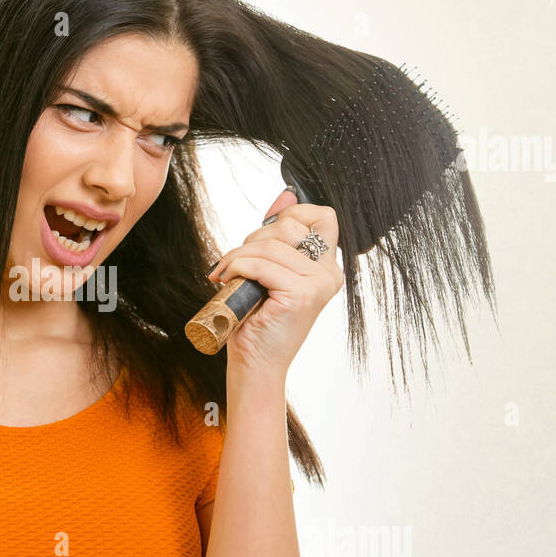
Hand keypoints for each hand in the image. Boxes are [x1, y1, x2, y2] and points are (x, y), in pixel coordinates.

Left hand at [206, 189, 343, 383]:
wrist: (255, 363)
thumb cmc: (257, 319)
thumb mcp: (269, 270)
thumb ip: (279, 237)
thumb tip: (286, 193)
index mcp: (326, 267)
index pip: (323, 215)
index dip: (293, 212)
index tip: (267, 229)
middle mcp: (329, 273)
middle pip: (289, 226)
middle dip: (253, 239)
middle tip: (236, 263)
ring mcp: (318, 284)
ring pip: (270, 246)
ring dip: (237, 256)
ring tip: (225, 275)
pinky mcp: (301, 294)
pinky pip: (261, 264)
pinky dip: (238, 268)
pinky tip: (227, 281)